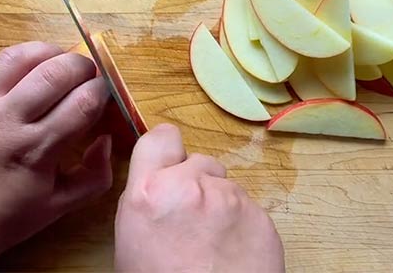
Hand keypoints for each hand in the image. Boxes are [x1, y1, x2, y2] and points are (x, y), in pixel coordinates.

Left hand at [0, 41, 113, 265]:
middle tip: (91, 80)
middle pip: (59, 72)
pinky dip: (28, 55)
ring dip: (55, 54)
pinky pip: (2, 61)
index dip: (104, 93)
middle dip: (85, 68)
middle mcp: (11, 120)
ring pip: (27, 56)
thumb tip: (106, 137)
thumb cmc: (6, 217)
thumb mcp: (61, 206)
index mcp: (38, 150)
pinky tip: (39, 68)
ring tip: (66, 67)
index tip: (108, 98)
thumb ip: (96, 174)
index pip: (83, 102)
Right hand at [114, 124, 284, 271]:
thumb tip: (159, 189)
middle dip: (196, 184)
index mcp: (148, 194)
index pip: (160, 138)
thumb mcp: (131, 243)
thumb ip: (147, 203)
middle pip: (199, 162)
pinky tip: (232, 254)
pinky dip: (242, 225)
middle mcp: (190, 187)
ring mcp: (230, 199)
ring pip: (225, 186)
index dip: (166, 150)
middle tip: (192, 221)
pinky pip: (249, 208)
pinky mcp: (261, 217)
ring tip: (213, 244)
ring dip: (220, 205)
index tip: (170, 162)